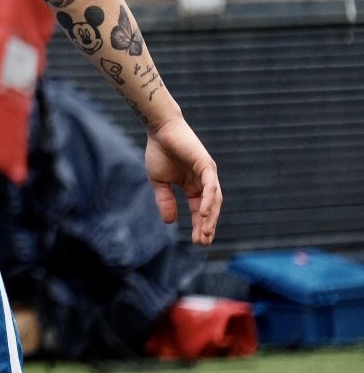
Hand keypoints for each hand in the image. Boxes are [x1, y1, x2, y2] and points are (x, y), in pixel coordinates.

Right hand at [145, 115, 221, 243]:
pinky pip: (210, 187)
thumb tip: (169, 222)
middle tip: (203, 242)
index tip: (197, 242)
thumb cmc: (159, 151)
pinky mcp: (207, 165)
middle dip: (207, 226)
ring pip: (214, 200)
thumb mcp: (159, 181)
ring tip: (205, 233)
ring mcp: (208, 174)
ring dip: (210, 217)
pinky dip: (209, 201)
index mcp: (193, 186)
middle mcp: (204, 182)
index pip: (199, 210)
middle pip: (210, 209)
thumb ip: (165, 200)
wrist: (159, 130)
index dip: (198, 225)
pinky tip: (204, 213)